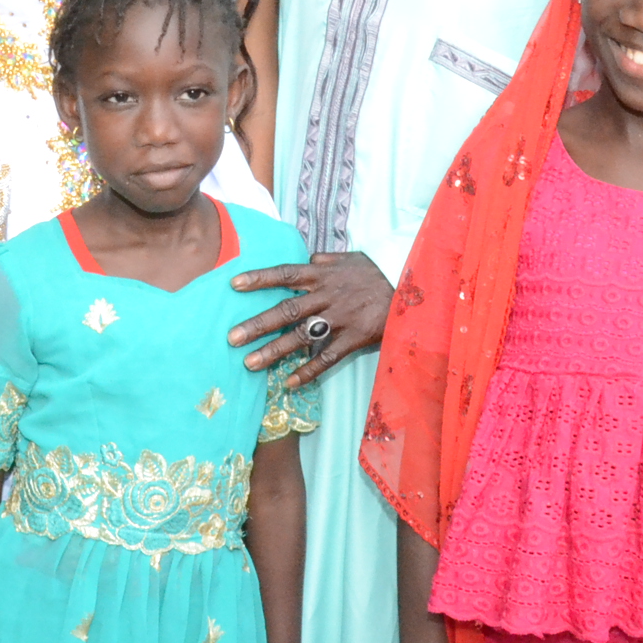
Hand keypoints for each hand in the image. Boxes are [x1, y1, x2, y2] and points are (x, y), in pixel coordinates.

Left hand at [228, 250, 392, 386]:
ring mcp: (340, 318)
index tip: (233, 285)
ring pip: (302, 336)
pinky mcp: (355, 338)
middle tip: (231, 338)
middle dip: (257, 324)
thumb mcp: (348, 259)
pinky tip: (289, 383)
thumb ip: (324, 261)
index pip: (284, 274)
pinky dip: (309, 370)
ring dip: (274, 350)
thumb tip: (306, 260)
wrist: (410, 283)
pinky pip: (328, 357)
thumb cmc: (375, 271)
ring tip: (250, 363)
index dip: (259, 279)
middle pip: (286, 310)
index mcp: (322, 275)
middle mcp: (327, 296)